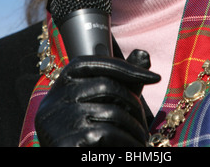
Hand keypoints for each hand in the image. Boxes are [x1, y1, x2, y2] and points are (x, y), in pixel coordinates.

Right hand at [35, 50, 159, 146]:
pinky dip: (127, 141)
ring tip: (141, 139)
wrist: (68, 163)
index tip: (154, 77)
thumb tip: (144, 54)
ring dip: (134, 128)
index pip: (97, 62)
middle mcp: (55, 97)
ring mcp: (57, 119)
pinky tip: (134, 148)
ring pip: (111, 111)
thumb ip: (122, 81)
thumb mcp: (105, 103)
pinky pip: (107, 133)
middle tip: (144, 124)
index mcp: (63, 81)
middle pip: (107, 85)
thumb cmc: (90, 134)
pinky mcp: (64, 142)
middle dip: (133, 104)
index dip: (128, 67)